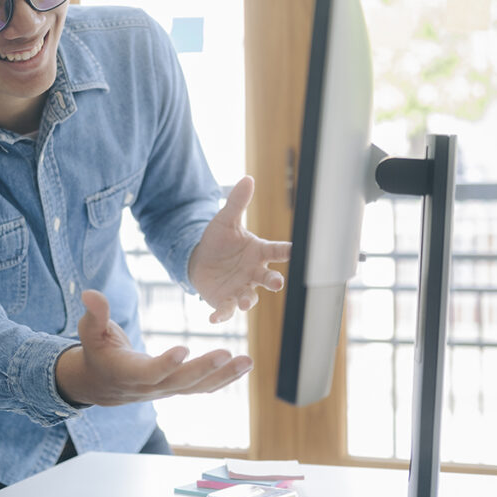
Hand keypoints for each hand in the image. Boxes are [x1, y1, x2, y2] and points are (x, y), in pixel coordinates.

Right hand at [55, 290, 252, 406]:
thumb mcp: (90, 331)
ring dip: (224, 376)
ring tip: (248, 361)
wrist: (102, 383)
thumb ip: (94, 314)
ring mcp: (167, 389)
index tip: (183, 349)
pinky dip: (224, 378)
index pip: (149, 372)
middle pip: (181, 382)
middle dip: (204, 369)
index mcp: (128, 373)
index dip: (165, 363)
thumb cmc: (96, 351)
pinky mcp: (178, 387)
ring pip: (198, 387)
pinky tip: (244, 366)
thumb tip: (90, 293)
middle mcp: (151, 387)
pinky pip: (204, 387)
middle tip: (226, 353)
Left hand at [188, 176, 291, 322]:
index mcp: (259, 252)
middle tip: (277, 283)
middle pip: (269, 278)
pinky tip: (212, 318)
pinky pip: (226, 310)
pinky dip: (221, 315)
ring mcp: (241, 288)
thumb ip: (237, 202)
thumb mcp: (226, 220)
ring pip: (250, 297)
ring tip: (245, 302)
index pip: (278, 251)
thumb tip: (248, 178)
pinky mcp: (225, 300)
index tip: (297, 251)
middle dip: (274, 282)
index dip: (288, 252)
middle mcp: (254, 273)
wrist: (199, 260)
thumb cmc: (219, 240)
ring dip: (249, 300)